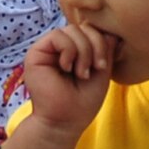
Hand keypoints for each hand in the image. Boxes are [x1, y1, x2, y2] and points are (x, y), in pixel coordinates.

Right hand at [20, 24, 116, 141]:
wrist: (65, 121)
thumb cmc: (83, 101)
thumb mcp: (101, 71)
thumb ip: (106, 49)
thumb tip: (112, 30)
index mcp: (76, 50)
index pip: (92, 30)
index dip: (102, 42)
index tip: (103, 66)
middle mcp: (61, 47)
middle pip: (84, 27)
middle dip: (95, 46)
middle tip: (93, 69)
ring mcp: (48, 48)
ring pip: (72, 29)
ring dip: (83, 52)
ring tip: (80, 73)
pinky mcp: (36, 52)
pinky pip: (58, 36)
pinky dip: (69, 51)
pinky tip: (67, 68)